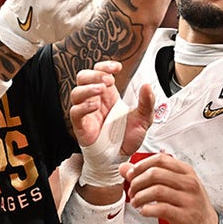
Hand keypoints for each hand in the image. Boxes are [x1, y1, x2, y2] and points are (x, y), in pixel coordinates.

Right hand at [70, 61, 154, 185]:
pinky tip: (96, 107)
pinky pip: (75, 112)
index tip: (117, 68)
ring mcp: (86, 112)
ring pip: (76, 92)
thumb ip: (147, 103)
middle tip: (109, 80)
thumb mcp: (144, 119)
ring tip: (102, 90)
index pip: (98, 72)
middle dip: (94, 74)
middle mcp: (95, 100)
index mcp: (108, 95)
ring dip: (88, 87)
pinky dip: (83, 106)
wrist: (122, 158)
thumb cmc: (128, 138)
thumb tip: (147, 86)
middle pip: (82, 77)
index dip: (104, 66)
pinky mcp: (81, 126)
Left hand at [121, 152, 218, 223]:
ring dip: (140, 197)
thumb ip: (151, 175)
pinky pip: (161, 209)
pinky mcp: (184, 216)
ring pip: (156, 190)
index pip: (160, 159)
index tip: (131, 174)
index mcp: (186, 171)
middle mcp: (189, 183)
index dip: (141, 165)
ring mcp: (188, 199)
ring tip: (136, 202)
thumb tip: (125, 168)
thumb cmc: (190, 205)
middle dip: (137, 182)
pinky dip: (147, 209)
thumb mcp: (175, 186)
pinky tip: (144, 211)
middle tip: (132, 191)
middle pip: (155, 173)